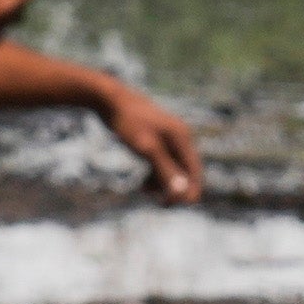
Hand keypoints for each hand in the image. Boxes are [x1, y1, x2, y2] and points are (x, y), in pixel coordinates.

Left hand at [97, 81, 205, 203]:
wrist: (108, 98)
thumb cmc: (128, 121)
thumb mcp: (146, 148)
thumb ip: (165, 170)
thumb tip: (182, 193)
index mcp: (182, 138)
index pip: (195, 172)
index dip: (188, 192)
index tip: (170, 205)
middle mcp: (179, 138)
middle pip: (186, 173)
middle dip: (173, 189)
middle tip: (158, 203)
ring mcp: (168, 139)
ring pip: (173, 171)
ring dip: (162, 185)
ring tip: (143, 189)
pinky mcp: (156, 141)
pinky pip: (162, 165)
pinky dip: (154, 177)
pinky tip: (142, 183)